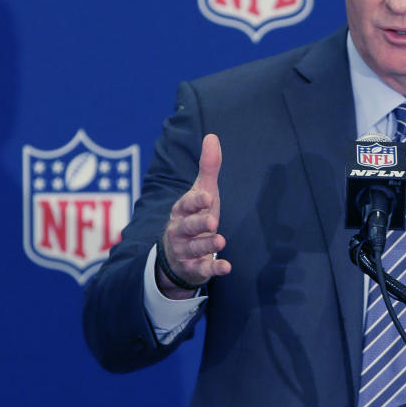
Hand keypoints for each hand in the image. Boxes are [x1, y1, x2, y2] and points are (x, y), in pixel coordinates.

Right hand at [157, 134, 232, 294]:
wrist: (178, 255)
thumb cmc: (194, 217)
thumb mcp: (201, 192)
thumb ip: (208, 167)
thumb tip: (212, 136)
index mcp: (181, 211)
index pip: (186, 204)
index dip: (195, 201)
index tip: (207, 197)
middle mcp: (179, 231)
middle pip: (187, 226)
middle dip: (198, 223)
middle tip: (212, 221)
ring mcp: (186, 251)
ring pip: (195, 248)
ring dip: (207, 245)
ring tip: (220, 241)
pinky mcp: (195, 268)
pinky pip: (204, 270)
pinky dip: (214, 269)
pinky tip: (227, 267)